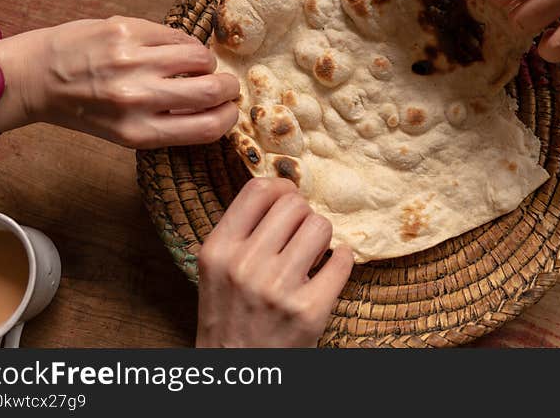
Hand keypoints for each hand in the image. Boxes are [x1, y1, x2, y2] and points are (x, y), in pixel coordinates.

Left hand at [0, 16, 238, 147]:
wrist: (36, 76)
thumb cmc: (82, 108)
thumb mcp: (124, 132)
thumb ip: (167, 124)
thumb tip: (216, 108)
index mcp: (138, 132)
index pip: (208, 128)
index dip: (229, 117)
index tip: (229, 110)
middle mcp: (136, 98)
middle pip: (212, 91)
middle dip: (228, 87)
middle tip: (224, 84)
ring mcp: (131, 60)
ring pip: (200, 56)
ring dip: (207, 62)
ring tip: (196, 64)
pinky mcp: (126, 30)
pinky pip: (177, 35)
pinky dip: (183, 43)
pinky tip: (173, 48)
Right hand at [196, 178, 353, 347]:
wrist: (236, 372)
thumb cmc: (230, 317)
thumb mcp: (217, 270)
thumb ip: (241, 232)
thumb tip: (284, 189)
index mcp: (218, 250)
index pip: (258, 190)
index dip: (281, 187)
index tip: (289, 198)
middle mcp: (244, 266)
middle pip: (294, 204)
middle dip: (303, 215)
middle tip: (300, 234)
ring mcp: (277, 289)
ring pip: (320, 226)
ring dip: (322, 237)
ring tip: (313, 253)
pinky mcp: (309, 310)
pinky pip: (342, 261)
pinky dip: (342, 260)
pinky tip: (330, 268)